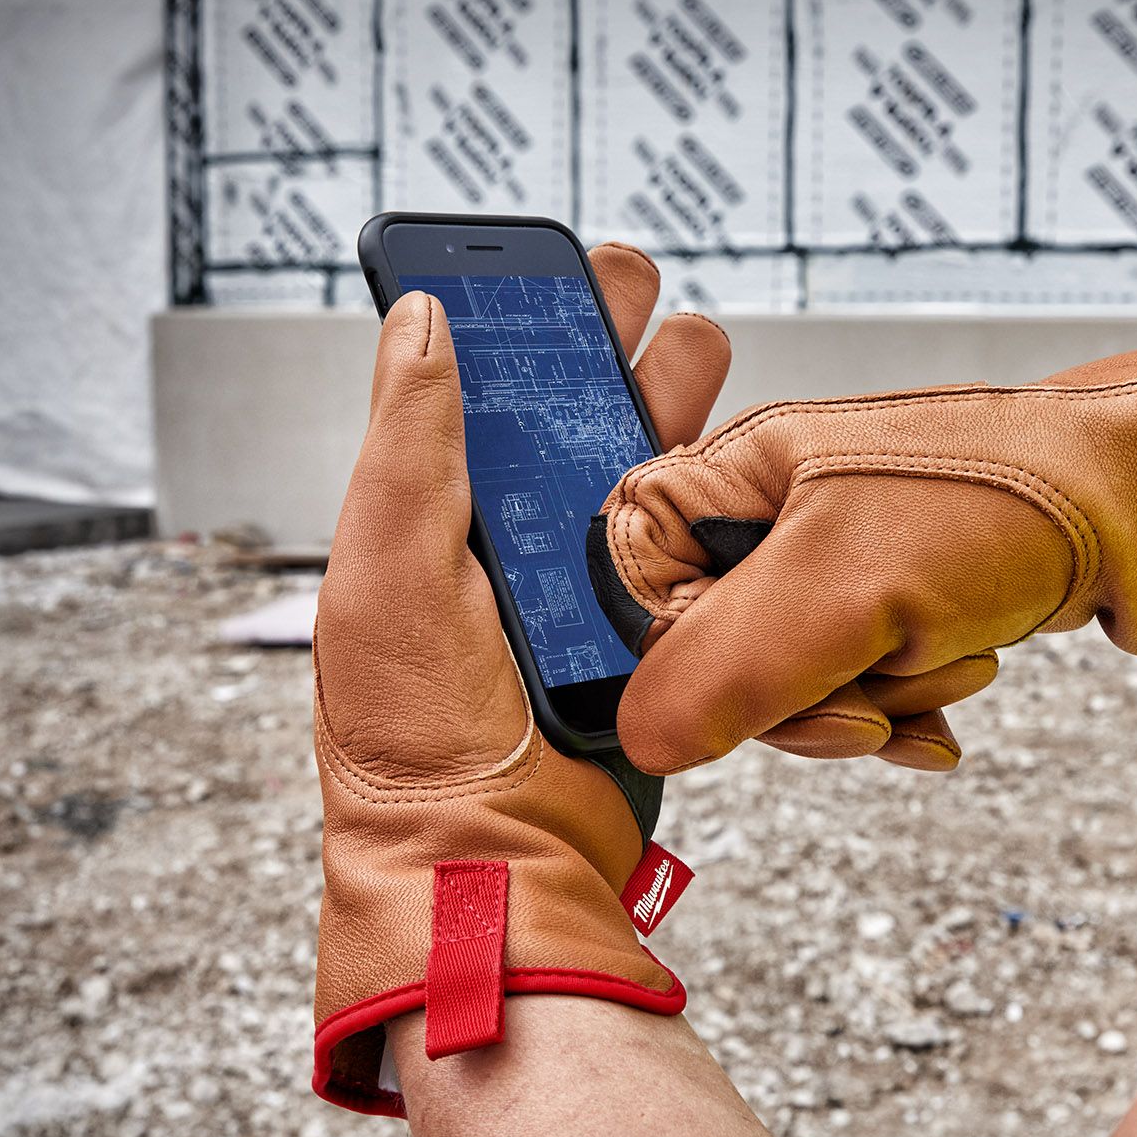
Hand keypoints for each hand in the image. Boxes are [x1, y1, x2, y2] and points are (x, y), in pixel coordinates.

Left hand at [312, 245, 729, 1115]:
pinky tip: (746, 468)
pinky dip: (717, 511)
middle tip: (647, 289)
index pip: (481, 397)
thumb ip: (410, 446)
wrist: (496, 867)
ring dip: (675, 413)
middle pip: (571, 426)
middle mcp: (509, 557)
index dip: (519, 327)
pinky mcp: (649, 645)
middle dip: (612, 349)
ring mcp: (584, 601)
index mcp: (439, 527)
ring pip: (640, 482)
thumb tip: (420, 322)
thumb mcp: (390, 572)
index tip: (555, 269)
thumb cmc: (417, 743)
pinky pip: (689, 560)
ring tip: (704, 345)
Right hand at [590, 328, 1136, 774]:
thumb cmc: (1006, 498)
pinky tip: (947, 700)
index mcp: (730, 476)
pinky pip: (852, 686)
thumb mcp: (845, 587)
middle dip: (803, 696)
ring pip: (791, 682)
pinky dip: (902, 704)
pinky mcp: (882, 597)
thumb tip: (646, 737)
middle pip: (713, 654)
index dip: (686, 656)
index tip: (760, 684)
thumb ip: (729, 665)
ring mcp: (827, 557)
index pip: (631, 586)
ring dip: (872, 698)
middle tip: (871, 693)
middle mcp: (768, 510)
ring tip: (941, 653)